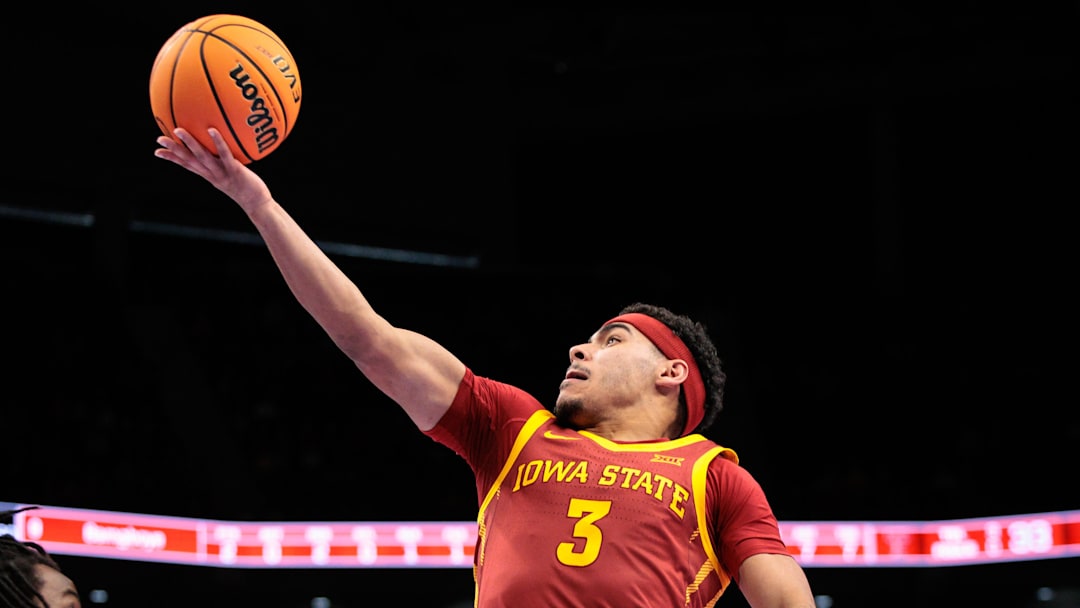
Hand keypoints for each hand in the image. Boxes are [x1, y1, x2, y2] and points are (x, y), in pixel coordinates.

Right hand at [154, 127, 273, 214]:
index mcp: (209, 175)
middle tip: (159, 139)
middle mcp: (212, 175)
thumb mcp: (231, 175)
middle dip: (173, 150)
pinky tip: (212, 130)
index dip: (172, 159)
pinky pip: (225, 155)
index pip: (187, 166)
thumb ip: (224, 164)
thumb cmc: (246, 187)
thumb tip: (222, 150)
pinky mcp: (235, 171)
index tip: (157, 151)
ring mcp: (222, 173)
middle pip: (189, 161)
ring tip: (178, 130)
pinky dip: (218, 142)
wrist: (257, 204)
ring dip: (189, 143)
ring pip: (202, 157)